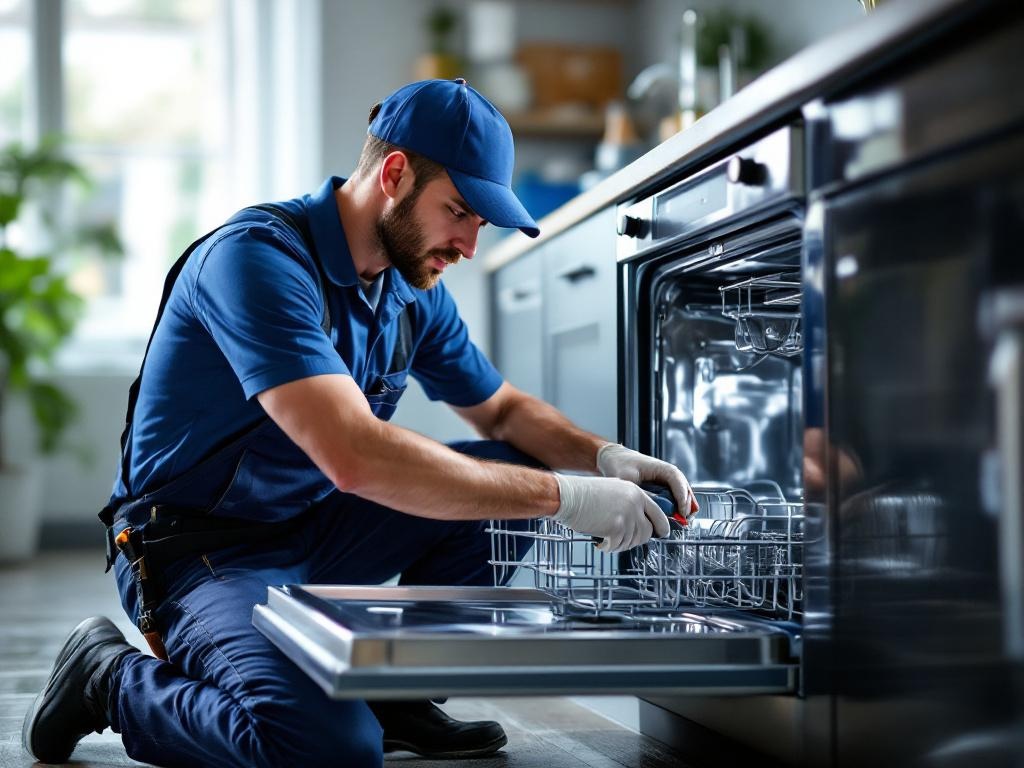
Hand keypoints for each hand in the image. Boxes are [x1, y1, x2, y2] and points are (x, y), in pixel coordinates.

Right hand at [552, 474, 670, 552]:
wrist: (568, 495)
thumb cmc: (583, 494)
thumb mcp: (613, 491)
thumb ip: (629, 503)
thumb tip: (638, 524)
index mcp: (635, 492)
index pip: (658, 513)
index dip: (661, 526)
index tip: (662, 533)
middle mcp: (634, 503)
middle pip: (647, 531)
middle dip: (637, 540)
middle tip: (623, 540)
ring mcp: (626, 516)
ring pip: (632, 541)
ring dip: (620, 544)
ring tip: (606, 539)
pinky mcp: (616, 528)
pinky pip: (618, 546)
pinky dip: (609, 547)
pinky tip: (600, 543)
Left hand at [596, 443, 698, 519]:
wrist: (612, 458)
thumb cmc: (619, 464)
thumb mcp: (628, 479)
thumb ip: (641, 492)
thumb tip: (653, 507)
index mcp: (661, 468)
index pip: (678, 481)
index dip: (682, 497)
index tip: (682, 511)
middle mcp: (667, 474)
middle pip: (684, 489)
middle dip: (687, 505)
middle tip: (685, 521)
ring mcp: (665, 481)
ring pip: (682, 494)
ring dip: (684, 508)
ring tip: (683, 522)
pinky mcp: (660, 488)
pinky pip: (673, 498)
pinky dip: (676, 508)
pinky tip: (675, 518)